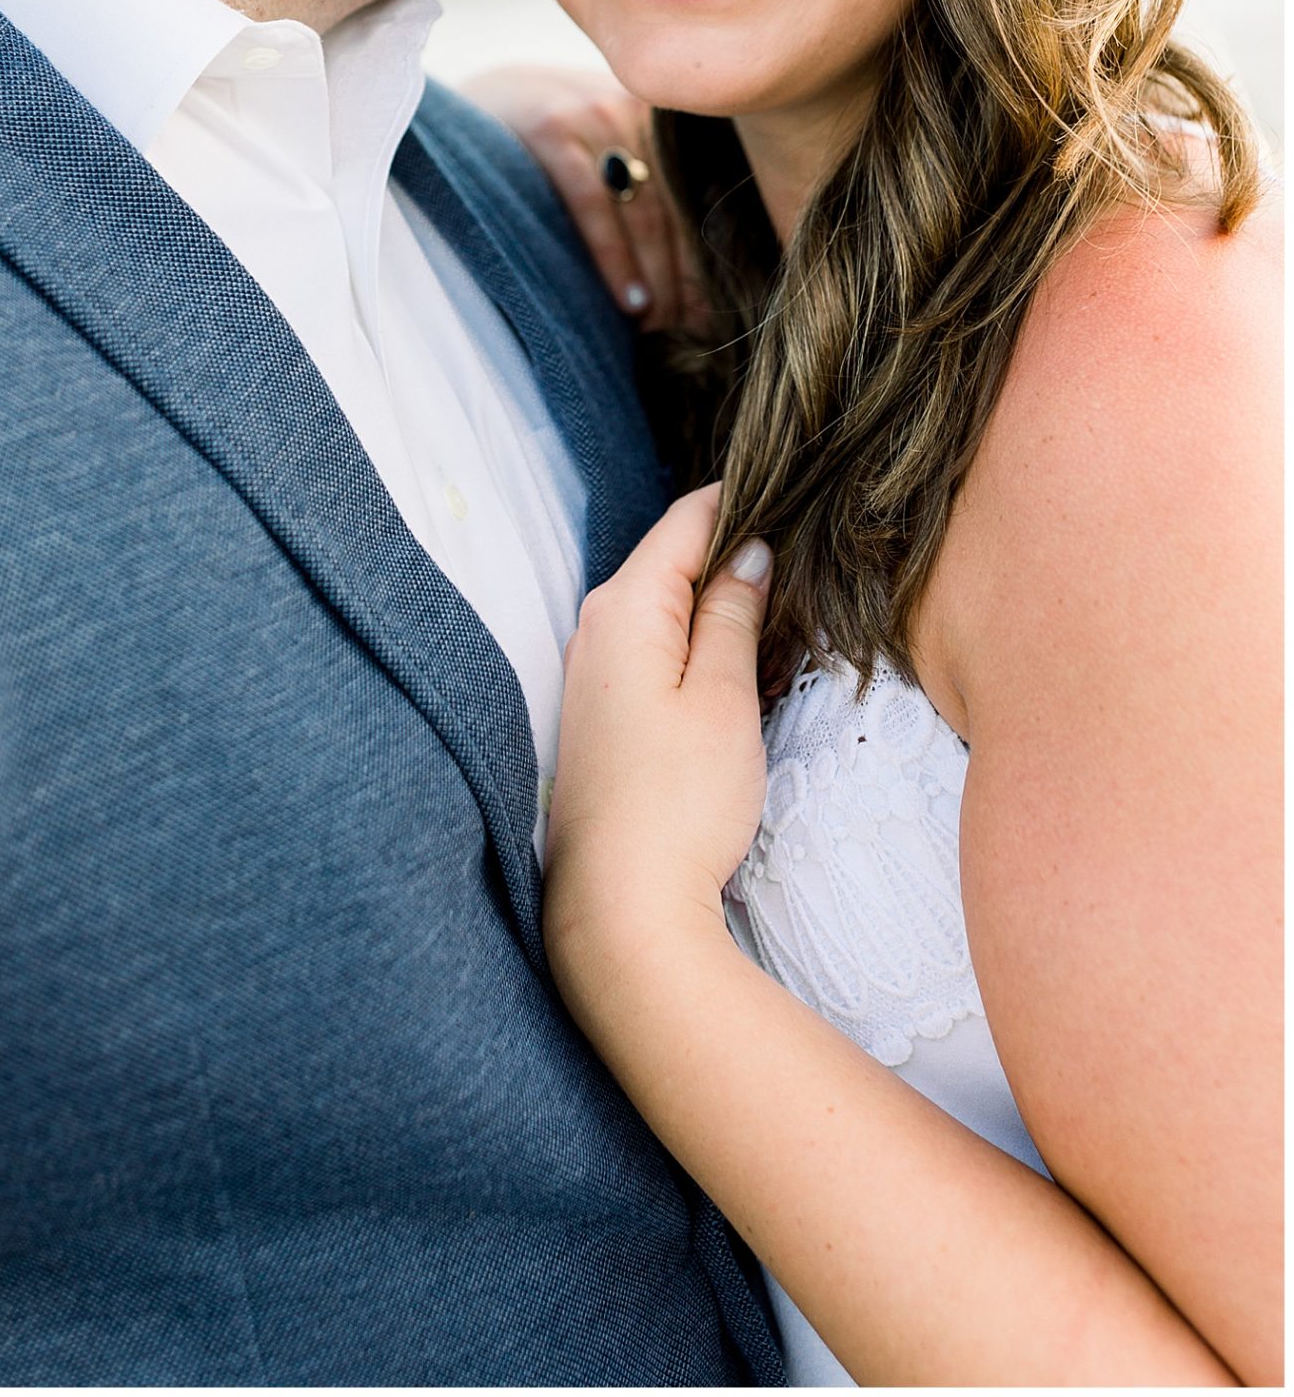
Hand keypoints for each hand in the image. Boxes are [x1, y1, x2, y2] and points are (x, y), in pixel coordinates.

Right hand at [461, 63, 705, 330]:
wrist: (485, 99)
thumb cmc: (556, 142)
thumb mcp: (610, 146)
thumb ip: (650, 183)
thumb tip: (698, 274)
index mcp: (661, 117)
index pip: (695, 201)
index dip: (703, 262)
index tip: (708, 315)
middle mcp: (637, 109)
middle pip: (675, 209)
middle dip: (683, 278)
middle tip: (687, 330)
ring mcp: (595, 114)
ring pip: (643, 211)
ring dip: (656, 277)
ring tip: (660, 325)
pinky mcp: (551, 129)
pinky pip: (593, 204)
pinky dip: (614, 255)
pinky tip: (629, 300)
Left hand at [544, 488, 771, 995]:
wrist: (619, 910)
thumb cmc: (678, 804)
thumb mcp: (722, 698)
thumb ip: (731, 614)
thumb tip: (747, 554)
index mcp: (623, 605)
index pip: (689, 518)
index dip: (748, 500)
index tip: (804, 491)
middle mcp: (594, 624)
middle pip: (674, 556)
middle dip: (738, 547)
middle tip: (811, 548)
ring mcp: (591, 670)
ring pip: (664, 603)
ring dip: (719, 597)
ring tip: (789, 597)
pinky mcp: (600, 712)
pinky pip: (652, 646)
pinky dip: (696, 639)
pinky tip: (739, 655)